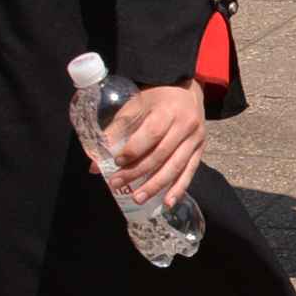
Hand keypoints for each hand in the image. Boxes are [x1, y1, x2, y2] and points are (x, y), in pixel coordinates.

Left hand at [106, 78, 205, 208]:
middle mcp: (185, 125)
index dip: (133, 150)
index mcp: (168, 111)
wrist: (188, 92)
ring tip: (137, 199)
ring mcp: (196, 139)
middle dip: (137, 172)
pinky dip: (178, 189)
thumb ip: (117, 131)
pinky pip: (190, 172)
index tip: (116, 162)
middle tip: (116, 184)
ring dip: (156, 185)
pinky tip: (167, 203)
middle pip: (161, 154)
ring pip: (175, 166)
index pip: (151, 134)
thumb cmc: (157, 99)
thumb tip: (96, 161)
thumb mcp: (136, 106)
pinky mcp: (200, 150)